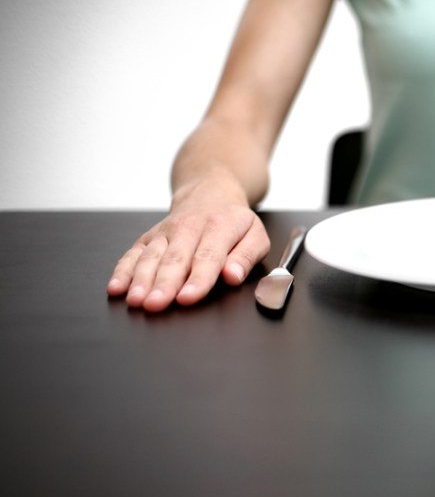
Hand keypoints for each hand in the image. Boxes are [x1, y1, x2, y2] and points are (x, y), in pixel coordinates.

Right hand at [106, 179, 270, 311]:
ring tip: (136, 300)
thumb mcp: (256, 235)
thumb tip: (233, 276)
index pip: (208, 257)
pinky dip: (122, 270)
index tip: (188, 298)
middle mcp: (189, 227)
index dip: (197, 279)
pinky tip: (116, 288)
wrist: (209, 192)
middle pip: (175, 259)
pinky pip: (133, 253)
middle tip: (156, 304)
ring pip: (151, 256)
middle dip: (164, 283)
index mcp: (220, 226)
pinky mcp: (149, 237)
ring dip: (140, 279)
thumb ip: (246, 257)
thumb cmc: (235, 221)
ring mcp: (166, 232)